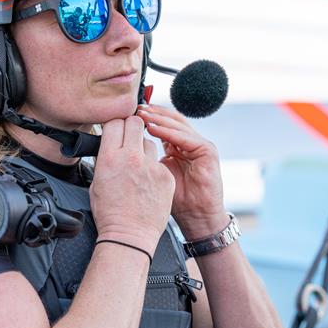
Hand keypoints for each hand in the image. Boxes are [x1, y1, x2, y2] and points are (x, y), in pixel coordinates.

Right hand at [90, 116, 174, 255]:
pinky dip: (153, 167)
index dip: (115, 123)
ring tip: (137, 166)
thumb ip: (105, 158)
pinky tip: (148, 181)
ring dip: (143, 148)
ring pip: (148, 141)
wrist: (129, 236)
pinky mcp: (165, 176)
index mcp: (110, 158)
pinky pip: (159, 161)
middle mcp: (131, 158)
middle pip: (135, 122)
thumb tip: (109, 144)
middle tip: (130, 135)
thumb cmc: (110, 214)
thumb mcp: (97, 181)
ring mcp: (151, 167)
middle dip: (132, 126)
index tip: (116, 128)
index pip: (114, 122)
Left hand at [137, 105, 228, 239]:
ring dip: (158, 119)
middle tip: (135, 108)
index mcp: (177, 146)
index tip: (128, 113)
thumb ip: (144, 158)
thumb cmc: (174, 201)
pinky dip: (169, 132)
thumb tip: (120, 147)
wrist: (196, 218)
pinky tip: (154, 129)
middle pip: (170, 118)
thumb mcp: (154, 175)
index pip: (162, 122)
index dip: (146, 116)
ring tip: (142, 115)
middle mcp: (190, 142)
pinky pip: (186, 137)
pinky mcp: (208, 151)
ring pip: (177, 124)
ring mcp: (201, 145)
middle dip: (152, 112)